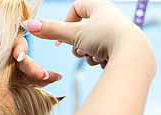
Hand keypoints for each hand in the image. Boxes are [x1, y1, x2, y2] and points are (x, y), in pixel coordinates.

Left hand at [0, 34, 62, 95]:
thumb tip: (1, 41)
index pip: (13, 42)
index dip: (19, 49)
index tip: (18, 58)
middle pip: (21, 59)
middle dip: (32, 66)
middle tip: (41, 75)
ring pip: (22, 72)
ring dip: (37, 76)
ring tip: (52, 80)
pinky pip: (15, 85)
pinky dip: (29, 86)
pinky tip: (43, 87)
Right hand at [22, 0, 148, 69]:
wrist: (133, 56)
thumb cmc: (105, 38)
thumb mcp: (73, 34)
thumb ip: (50, 30)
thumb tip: (27, 25)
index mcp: (100, 6)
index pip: (76, 8)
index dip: (64, 23)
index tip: (60, 40)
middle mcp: (110, 17)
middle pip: (82, 29)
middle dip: (76, 44)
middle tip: (79, 50)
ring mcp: (117, 33)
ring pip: (91, 44)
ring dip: (87, 54)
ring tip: (95, 56)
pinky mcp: (122, 48)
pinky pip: (102, 53)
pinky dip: (99, 59)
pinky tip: (105, 62)